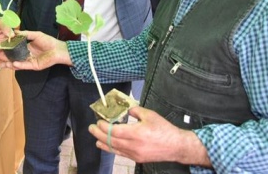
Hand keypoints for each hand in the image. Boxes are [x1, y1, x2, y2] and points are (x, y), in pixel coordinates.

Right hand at [0, 18, 70, 68]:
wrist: (58, 48)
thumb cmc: (48, 41)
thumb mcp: (35, 35)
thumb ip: (25, 34)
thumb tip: (15, 32)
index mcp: (27, 48)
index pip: (15, 50)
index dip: (8, 50)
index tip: (0, 49)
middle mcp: (27, 55)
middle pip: (15, 58)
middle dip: (6, 60)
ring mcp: (30, 61)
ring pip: (18, 64)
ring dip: (10, 64)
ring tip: (2, 64)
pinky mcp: (34, 66)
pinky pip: (25, 65)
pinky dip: (19, 65)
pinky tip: (14, 63)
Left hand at [89, 106, 209, 166]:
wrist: (176, 146)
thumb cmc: (164, 129)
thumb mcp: (150, 115)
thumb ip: (135, 111)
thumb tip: (125, 109)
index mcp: (136, 133)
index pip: (114, 131)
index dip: (103, 126)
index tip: (98, 120)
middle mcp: (133, 145)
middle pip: (111, 141)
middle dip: (99, 134)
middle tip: (91, 127)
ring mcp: (134, 154)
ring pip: (114, 149)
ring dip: (103, 142)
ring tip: (95, 136)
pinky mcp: (137, 158)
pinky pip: (120, 154)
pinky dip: (111, 149)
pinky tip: (106, 145)